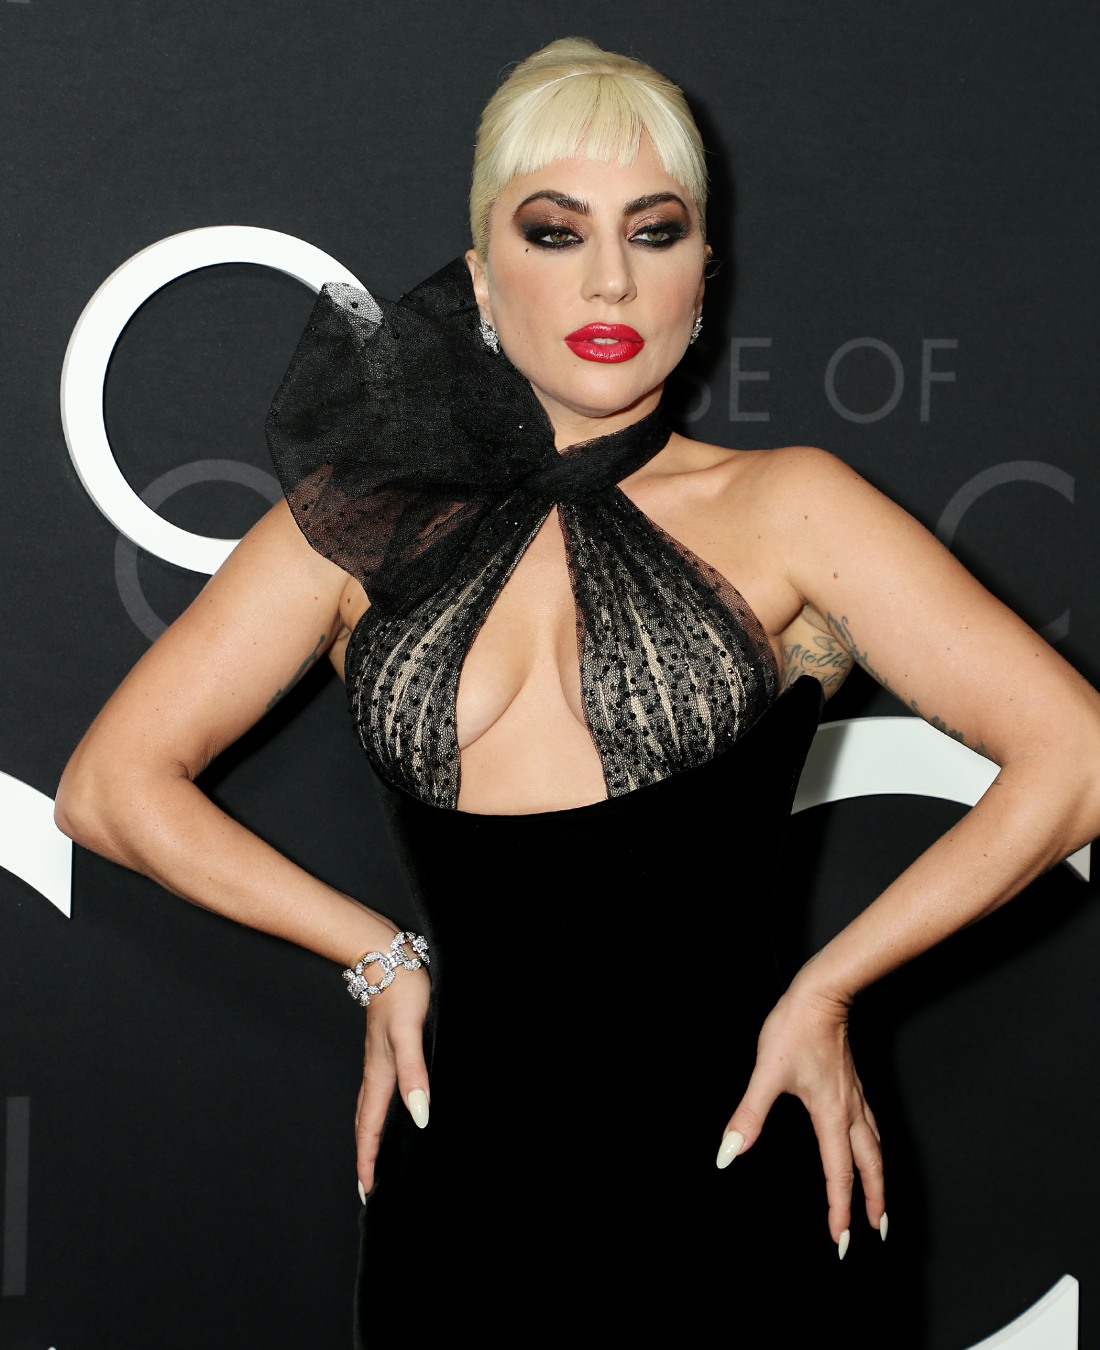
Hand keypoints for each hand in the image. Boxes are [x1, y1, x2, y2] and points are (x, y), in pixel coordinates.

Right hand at [353, 962, 431, 1200]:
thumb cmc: (401, 992)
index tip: (367, 1191)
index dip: (368, 1160)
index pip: (371, 1127)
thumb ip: (414, 1073)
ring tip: (378, 1156)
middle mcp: (378, 1071)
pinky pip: (382, 1089)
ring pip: (374, 1106)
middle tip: (369, 1186)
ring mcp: (381, 1059)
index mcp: (380, 1074)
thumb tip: (420, 1115)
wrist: (387, 957)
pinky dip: (383, 1110)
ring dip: (373, 1134)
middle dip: (367, 1155)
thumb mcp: (410, 1033)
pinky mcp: (389, 1046)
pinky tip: (397, 1107)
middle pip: (368, 1122)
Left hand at [717, 979, 885, 1254]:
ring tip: (880, 1197)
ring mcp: (855, 1096)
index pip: (838, 1174)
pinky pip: (872, 1126)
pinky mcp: (852, 1083)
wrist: (821, 994)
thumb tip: (728, 1153)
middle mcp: (850, 1111)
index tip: (841, 1240)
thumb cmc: (795, 1028)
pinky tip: (867, 1144)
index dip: (840, 1210)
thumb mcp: (766, 1073)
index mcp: (832, 1116)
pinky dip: (874, 1147)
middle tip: (878, 1230)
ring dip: (879, 1175)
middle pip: (871, 1166)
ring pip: (876, 1146)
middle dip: (874, 1200)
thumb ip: (749, 1115)